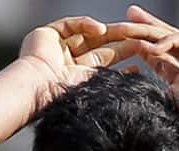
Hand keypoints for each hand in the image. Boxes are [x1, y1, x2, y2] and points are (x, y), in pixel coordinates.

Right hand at [18, 16, 143, 111]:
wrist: (37, 89)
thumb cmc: (61, 99)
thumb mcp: (93, 90)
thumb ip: (112, 84)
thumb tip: (136, 81)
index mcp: (77, 77)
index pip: (104, 65)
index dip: (123, 63)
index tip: (140, 65)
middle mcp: (67, 61)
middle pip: (99, 47)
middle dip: (121, 44)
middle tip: (141, 41)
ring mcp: (58, 47)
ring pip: (88, 35)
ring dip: (109, 33)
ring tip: (127, 33)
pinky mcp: (48, 34)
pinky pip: (72, 24)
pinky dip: (87, 25)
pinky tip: (101, 30)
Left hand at [127, 5, 178, 123]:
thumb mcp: (166, 93)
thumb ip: (154, 77)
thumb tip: (130, 72)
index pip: (161, 53)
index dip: (143, 44)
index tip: (124, 38)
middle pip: (166, 39)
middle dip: (146, 27)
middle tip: (129, 16)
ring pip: (173, 36)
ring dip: (151, 31)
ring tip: (132, 28)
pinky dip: (168, 41)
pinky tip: (152, 48)